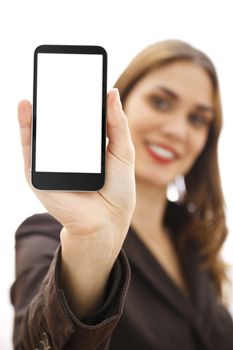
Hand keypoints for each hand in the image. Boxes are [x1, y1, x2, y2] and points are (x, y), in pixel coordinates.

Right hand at [18, 89, 135, 316]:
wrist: (107, 221)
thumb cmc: (118, 189)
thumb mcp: (122, 151)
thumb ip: (116, 123)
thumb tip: (111, 91)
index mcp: (85, 146)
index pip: (76, 117)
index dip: (75, 98)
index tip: (75, 77)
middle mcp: (66, 152)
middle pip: (56, 122)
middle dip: (54, 100)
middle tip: (57, 75)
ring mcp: (51, 163)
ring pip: (39, 132)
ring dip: (37, 109)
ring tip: (41, 84)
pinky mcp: (39, 175)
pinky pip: (29, 149)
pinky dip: (25, 128)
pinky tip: (27, 107)